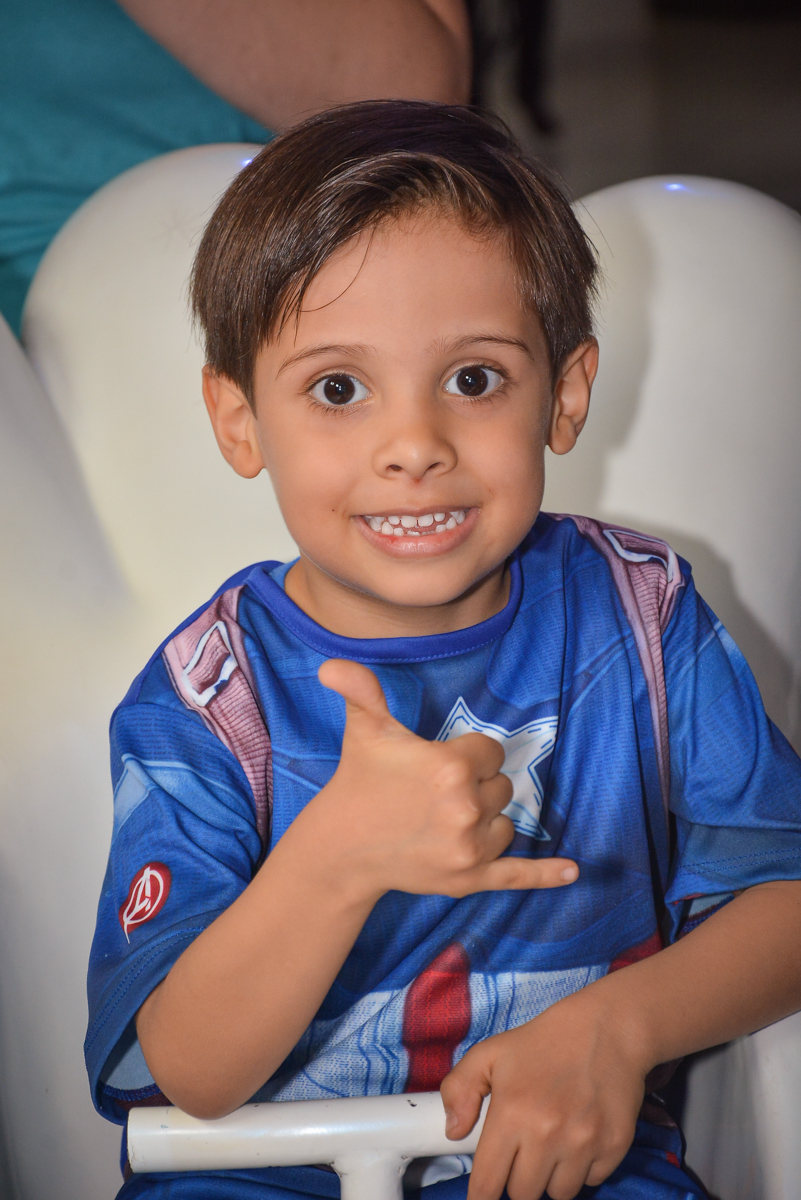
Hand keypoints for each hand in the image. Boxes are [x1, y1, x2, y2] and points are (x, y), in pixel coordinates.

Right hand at [298, 659, 577, 902]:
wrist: (341, 848)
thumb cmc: (359, 782)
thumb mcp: (365, 730)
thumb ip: (360, 690)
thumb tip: (331, 665)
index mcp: (451, 767)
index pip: (491, 752)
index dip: (469, 755)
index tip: (441, 763)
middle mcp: (466, 808)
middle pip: (501, 787)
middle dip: (477, 787)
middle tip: (436, 794)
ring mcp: (470, 848)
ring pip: (506, 824)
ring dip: (487, 820)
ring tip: (445, 819)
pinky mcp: (470, 880)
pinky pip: (519, 875)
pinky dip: (546, 875)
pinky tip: (572, 872)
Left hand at [441, 989, 646, 1199]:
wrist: (606, 1028)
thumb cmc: (543, 1042)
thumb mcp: (490, 1053)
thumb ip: (460, 1088)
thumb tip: (453, 1132)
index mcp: (512, 1112)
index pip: (488, 1183)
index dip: (482, 1196)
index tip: (483, 1196)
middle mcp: (548, 1134)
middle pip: (523, 1194)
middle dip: (518, 1178)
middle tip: (524, 1150)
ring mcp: (584, 1143)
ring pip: (558, 1193)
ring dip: (551, 1177)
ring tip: (552, 1142)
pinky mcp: (614, 1147)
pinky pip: (591, 1181)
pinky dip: (583, 1168)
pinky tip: (580, 1137)